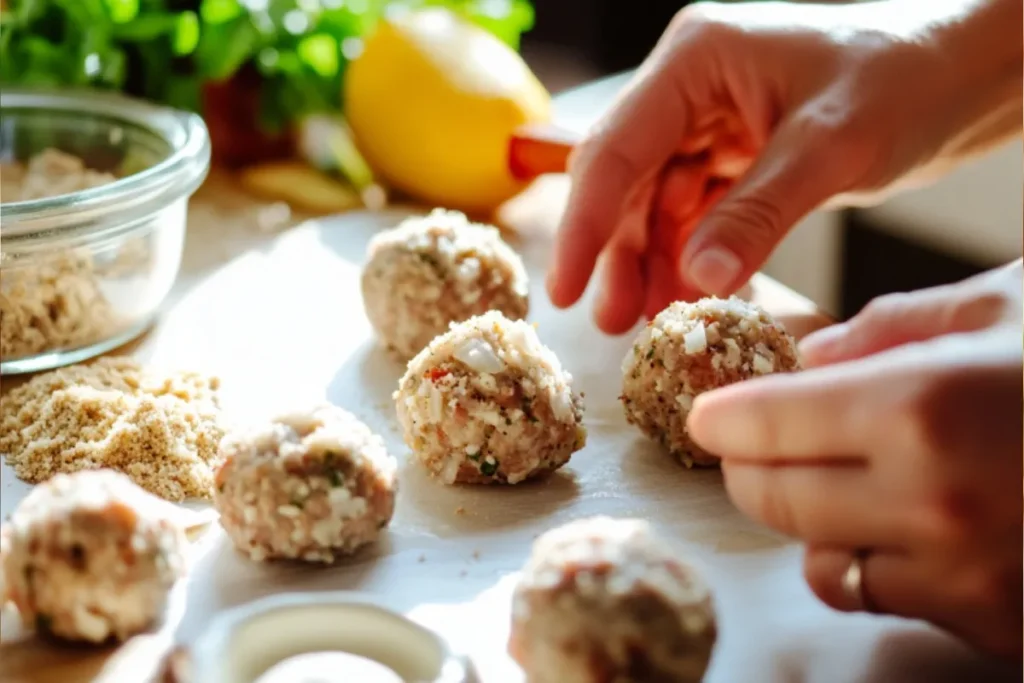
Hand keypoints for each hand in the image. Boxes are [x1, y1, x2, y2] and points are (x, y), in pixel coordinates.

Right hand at [547, 0, 1022, 333]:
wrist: (969, 71)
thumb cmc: (909, 78)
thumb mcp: (831, 147)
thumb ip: (757, 214)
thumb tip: (695, 281)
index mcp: (695, 60)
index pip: (616, 148)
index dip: (583, 223)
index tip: (563, 288)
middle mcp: (692, 86)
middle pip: (626, 179)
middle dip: (616, 252)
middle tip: (610, 320)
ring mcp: (712, 120)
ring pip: (658, 202)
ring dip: (651, 261)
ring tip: (648, 321)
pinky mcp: (739, 152)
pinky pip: (697, 211)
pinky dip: (691, 255)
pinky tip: (690, 295)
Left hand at [687, 260, 1023, 657]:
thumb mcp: (1008, 303)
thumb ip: (893, 325)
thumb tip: (811, 351)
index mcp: (923, 405)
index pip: (763, 421)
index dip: (723, 415)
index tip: (709, 410)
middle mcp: (932, 502)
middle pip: (773, 498)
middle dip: (750, 466)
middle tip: (752, 442)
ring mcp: (967, 579)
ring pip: (821, 561)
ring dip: (811, 519)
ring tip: (839, 479)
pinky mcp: (999, 626)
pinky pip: (889, 598)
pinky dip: (876, 561)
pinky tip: (910, 522)